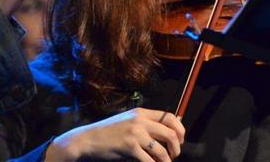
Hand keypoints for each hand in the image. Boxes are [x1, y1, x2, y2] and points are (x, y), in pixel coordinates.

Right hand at [45, 108, 184, 161]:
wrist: (88, 139)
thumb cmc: (108, 133)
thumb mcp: (128, 121)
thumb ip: (145, 124)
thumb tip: (167, 131)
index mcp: (141, 112)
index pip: (170, 116)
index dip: (180, 130)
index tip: (180, 140)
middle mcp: (140, 121)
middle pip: (171, 133)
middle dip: (177, 148)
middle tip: (174, 155)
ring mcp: (135, 134)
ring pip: (163, 150)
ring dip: (167, 161)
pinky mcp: (130, 147)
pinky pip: (150, 161)